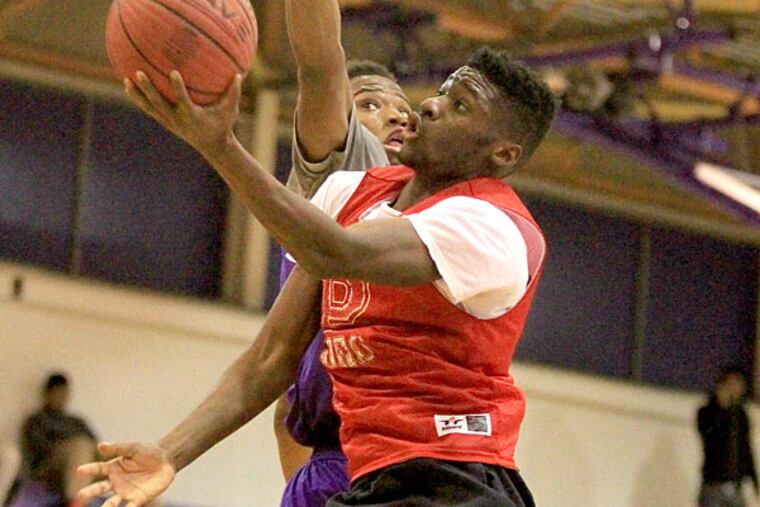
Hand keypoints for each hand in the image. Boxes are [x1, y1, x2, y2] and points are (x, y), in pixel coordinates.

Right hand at [77, 441, 175, 506]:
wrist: (166, 462)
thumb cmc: (148, 452)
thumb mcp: (133, 448)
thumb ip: (118, 449)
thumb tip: (100, 445)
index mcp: (113, 467)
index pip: (98, 469)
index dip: (89, 469)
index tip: (79, 470)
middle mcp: (115, 482)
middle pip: (100, 488)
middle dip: (90, 491)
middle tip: (81, 494)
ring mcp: (125, 492)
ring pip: (111, 502)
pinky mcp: (137, 499)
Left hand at [125, 70, 241, 158]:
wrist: (212, 147)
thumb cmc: (222, 126)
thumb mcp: (230, 111)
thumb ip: (234, 93)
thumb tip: (239, 74)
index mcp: (192, 116)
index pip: (183, 101)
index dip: (177, 88)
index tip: (173, 72)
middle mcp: (177, 120)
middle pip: (159, 104)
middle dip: (149, 90)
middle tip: (140, 73)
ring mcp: (169, 122)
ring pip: (149, 108)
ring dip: (137, 95)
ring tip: (126, 80)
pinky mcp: (165, 122)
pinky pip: (149, 109)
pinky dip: (139, 99)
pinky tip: (129, 85)